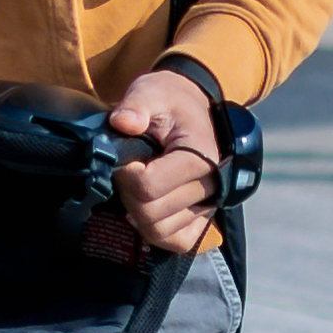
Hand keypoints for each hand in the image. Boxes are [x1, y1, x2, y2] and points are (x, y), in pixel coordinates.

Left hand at [107, 69, 226, 255]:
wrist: (194, 109)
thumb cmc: (170, 101)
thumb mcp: (152, 91)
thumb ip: (137, 104)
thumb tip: (123, 122)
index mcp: (199, 156)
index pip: (148, 186)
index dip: (125, 174)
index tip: (123, 158)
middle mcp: (210, 186)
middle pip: (150, 212)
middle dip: (127, 193)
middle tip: (126, 171)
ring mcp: (208, 205)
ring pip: (160, 231)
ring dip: (137, 214)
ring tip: (135, 187)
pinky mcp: (203, 219)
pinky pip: (177, 242)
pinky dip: (155, 232)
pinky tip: (144, 210)